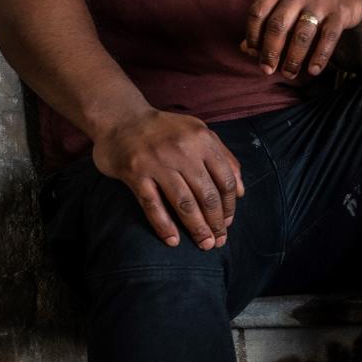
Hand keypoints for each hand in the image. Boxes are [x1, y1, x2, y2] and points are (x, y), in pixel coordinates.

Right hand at [92, 109, 244, 249]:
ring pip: (184, 203)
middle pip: (206, 194)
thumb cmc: (165, 130)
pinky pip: (153, 205)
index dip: (229, 205)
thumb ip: (223, 157)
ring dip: (196, 228)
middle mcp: (182, 150)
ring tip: (204, 244)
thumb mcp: (198, 132)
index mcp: (201, 140)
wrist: (121, 117)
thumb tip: (240, 191)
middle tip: (218, 241)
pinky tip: (173, 240)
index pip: (224, 179)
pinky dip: (164, 225)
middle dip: (215, 222)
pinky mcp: (135, 173)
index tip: (227, 222)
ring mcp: (157, 162)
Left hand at [242, 0, 361, 79]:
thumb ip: (266, 20)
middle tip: (268, 70)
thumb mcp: (286, 0)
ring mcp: (320, 1)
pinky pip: (328, 37)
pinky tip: (313, 70)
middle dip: (270, 51)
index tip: (254, 54)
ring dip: (293, 58)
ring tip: (289, 73)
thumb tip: (245, 49)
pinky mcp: (340, 12)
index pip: (258, 11)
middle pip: (278, 24)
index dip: (252, 35)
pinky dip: (319, 56)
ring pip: (302, 33)